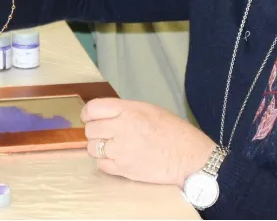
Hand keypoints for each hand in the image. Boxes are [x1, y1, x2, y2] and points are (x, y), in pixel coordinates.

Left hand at [82, 98, 215, 186]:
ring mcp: (122, 150)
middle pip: (90, 130)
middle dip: (95, 132)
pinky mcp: (124, 169)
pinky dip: (106, 162)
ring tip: (113, 148)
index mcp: (130, 110)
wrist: (189, 157)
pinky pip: (101, 165)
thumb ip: (125, 111)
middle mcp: (122, 127)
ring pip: (93, 148)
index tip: (90, 118)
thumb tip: (105, 114)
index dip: (88, 114)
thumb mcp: (149, 109)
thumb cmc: (174, 132)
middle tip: (106, 135)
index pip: (93, 108)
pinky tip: (118, 159)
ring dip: (100, 148)